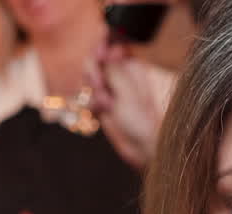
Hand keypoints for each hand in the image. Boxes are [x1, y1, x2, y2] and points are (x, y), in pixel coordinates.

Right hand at [86, 41, 175, 168]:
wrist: (142, 149)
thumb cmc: (143, 122)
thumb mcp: (128, 93)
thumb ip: (114, 70)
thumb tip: (108, 48)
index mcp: (132, 67)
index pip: (111, 46)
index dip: (101, 49)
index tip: (99, 55)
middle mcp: (121, 77)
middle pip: (95, 61)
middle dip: (93, 72)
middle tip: (100, 85)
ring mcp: (111, 91)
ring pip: (89, 79)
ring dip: (93, 90)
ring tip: (106, 103)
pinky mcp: (103, 106)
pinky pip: (88, 97)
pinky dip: (92, 103)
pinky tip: (102, 110)